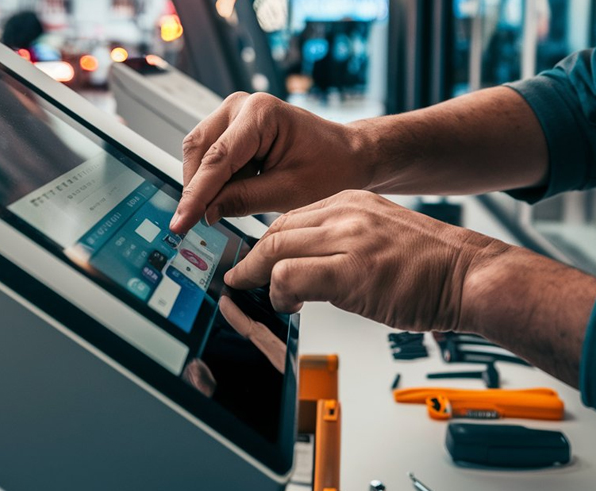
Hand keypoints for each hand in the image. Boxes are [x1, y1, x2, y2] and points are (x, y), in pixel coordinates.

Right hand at [169, 92, 371, 234]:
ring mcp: (235, 113)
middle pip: (199, 151)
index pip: (217, 160)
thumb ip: (242, 201)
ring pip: (199, 153)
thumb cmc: (330, 168)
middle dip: (196, 189)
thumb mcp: (288, 193)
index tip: (180, 222)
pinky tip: (234, 193)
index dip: (195, 196)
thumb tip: (206, 212)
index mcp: (261, 114)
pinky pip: (210, 155)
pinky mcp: (232, 127)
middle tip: (196, 222)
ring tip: (229, 205)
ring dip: (207, 184)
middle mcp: (243, 106)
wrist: (348, 156)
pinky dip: (215, 179)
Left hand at [224, 190, 507, 332]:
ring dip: (260, 277)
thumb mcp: (379, 233)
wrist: (474, 275)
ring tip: (268, 298)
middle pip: (275, 230)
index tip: (253, 260)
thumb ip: (342, 238)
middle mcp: (346, 213)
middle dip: (251, 259)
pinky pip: (291, 276)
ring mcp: (348, 240)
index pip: (290, 217)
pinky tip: (290, 305)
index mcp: (351, 201)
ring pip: (275, 249)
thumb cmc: (432, 263)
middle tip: (241, 279)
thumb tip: (305, 262)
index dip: (264, 242)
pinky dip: (279, 293)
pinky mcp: (352, 272)